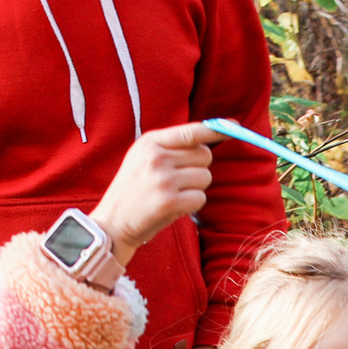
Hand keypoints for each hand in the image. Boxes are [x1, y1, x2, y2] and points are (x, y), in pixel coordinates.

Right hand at [88, 124, 219, 261]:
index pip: (192, 131)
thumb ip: (171, 147)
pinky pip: (200, 198)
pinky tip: (173, 207)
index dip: (216, 130)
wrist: (113, 222)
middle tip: (179, 181)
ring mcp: (163, 179)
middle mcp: (157, 156)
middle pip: (205, 155)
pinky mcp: (169, 201)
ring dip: (195, 188)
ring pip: (205, 177)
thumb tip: (208, 141)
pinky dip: (192, 204)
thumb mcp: (143, 158)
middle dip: (199, 168)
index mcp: (151, 142)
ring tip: (172, 194)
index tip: (234, 126)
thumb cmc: (134, 190)